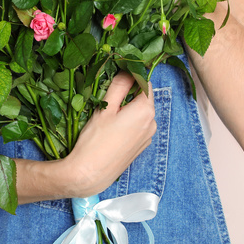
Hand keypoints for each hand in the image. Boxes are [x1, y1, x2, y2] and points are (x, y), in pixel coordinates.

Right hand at [59, 71, 156, 197]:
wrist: (91, 174)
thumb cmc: (96, 139)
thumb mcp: (105, 108)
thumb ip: (119, 86)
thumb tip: (128, 69)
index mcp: (145, 110)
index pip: (144, 82)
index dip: (131, 75)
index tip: (116, 74)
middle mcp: (152, 123)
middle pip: (143, 97)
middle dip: (127, 93)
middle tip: (106, 96)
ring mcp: (148, 137)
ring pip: (139, 112)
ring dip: (126, 108)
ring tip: (106, 114)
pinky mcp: (141, 147)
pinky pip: (138, 126)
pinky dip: (128, 122)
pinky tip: (110, 129)